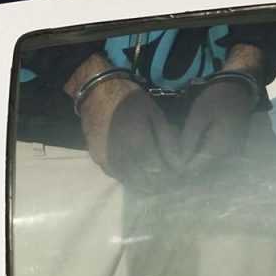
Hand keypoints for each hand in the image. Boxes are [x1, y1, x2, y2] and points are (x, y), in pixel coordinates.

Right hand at [78, 76, 179, 192]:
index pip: (159, 174)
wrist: (98, 92)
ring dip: (144, 182)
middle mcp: (123, 158)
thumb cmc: (131, 101)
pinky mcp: (98, 160)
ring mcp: (108, 161)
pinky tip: (135, 166)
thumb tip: (178, 164)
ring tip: (152, 172)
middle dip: (158, 182)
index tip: (176, 173)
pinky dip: (129, 176)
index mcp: (140, 145)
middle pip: (146, 183)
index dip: (170, 176)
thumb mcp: (156, 115)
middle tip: (166, 174)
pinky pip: (118, 176)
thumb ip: (168, 141)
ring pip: (131, 184)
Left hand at [177, 78, 253, 173]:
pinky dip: (205, 157)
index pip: (197, 168)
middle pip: (204, 171)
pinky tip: (195, 147)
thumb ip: (189, 139)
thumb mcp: (198, 115)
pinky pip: (218, 161)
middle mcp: (230, 156)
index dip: (180, 168)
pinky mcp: (235, 150)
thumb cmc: (217, 99)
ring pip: (211, 167)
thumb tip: (179, 160)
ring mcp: (234, 154)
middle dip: (187, 165)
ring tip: (182, 150)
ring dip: (196, 162)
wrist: (239, 89)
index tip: (168, 162)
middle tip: (173, 155)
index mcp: (220, 148)